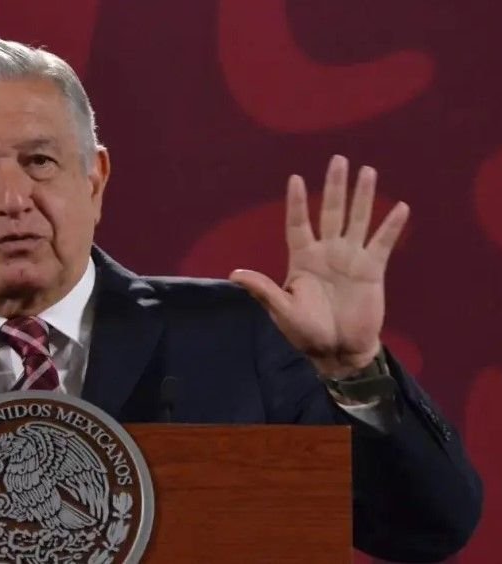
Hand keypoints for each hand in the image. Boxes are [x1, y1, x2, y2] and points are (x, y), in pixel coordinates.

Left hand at [230, 155, 409, 377]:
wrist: (338, 351)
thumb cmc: (306, 333)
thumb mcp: (282, 311)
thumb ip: (263, 290)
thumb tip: (234, 274)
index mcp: (302, 259)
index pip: (298, 223)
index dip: (296, 203)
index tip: (294, 178)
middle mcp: (327, 253)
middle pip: (330, 212)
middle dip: (334, 186)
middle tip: (338, 159)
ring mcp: (350, 259)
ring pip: (358, 220)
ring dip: (362, 196)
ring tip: (367, 171)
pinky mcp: (372, 270)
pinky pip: (382, 243)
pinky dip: (391, 226)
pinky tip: (399, 207)